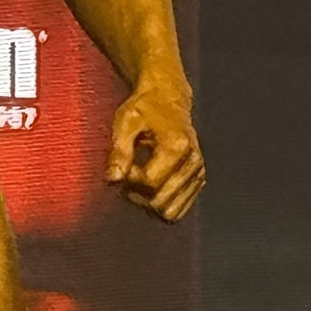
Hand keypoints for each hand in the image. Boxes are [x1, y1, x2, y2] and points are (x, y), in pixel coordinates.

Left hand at [104, 80, 201, 220]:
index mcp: (177, 145)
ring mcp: (198, 173)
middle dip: (137, 195)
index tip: (121, 167)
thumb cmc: (144, 108)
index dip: (128, 181)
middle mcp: (193, 162)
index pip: (149, 183)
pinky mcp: (198, 180)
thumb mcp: (125, 122)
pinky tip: (149, 187)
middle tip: (126, 176)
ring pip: (170, 212)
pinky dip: (160, 204)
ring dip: (148, 203)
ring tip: (137, 182)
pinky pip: (178, 210)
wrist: (168, 97)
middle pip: (160, 202)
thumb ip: (119, 151)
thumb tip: (113, 180)